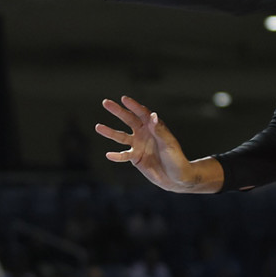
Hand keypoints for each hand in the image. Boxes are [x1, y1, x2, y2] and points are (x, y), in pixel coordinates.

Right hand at [95, 96, 221, 192]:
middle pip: (128, 120)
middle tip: (106, 102)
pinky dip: (116, 156)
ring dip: (110, 132)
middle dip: (118, 111)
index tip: (123, 99)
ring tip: (98, 127)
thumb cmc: (176, 158)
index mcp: (154, 127)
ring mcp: (138, 145)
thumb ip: (159, 131)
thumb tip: (152, 115)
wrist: (177, 177)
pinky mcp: (135, 158)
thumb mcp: (168, 144)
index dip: (133, 106)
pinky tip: (109, 154)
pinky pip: (123, 155)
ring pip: (121, 137)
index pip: (142, 113)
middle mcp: (144, 133)